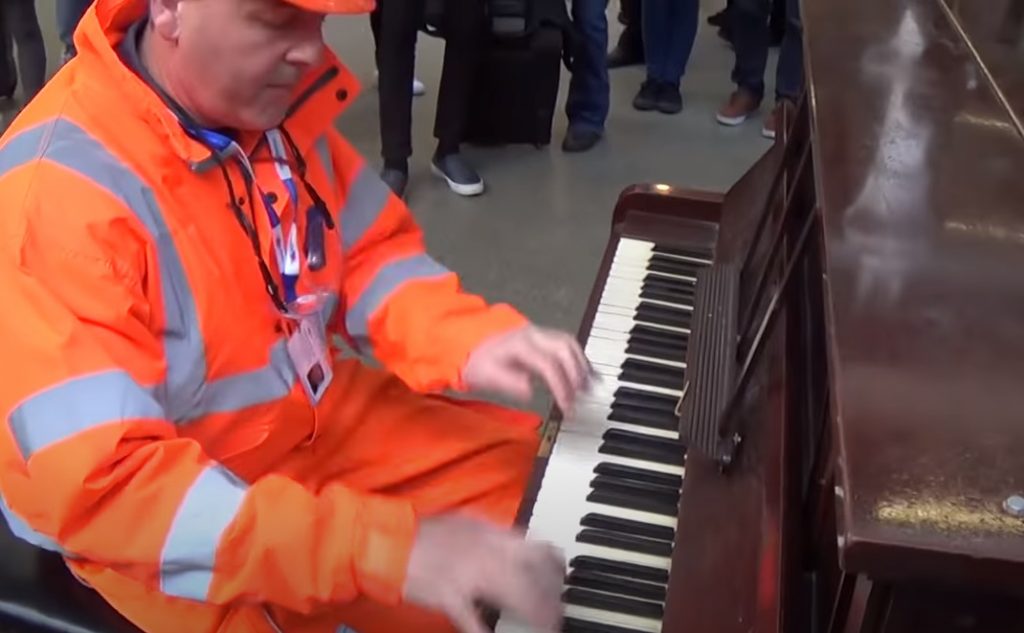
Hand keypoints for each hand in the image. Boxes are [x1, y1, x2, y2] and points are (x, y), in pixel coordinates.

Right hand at [403, 515, 564, 632]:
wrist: (391, 543)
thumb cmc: (427, 535)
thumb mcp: (467, 525)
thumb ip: (494, 537)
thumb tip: (520, 548)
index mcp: (491, 533)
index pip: (537, 547)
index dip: (555, 566)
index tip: (563, 580)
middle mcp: (486, 551)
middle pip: (532, 574)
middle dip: (552, 596)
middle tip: (560, 612)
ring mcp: (468, 574)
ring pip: (513, 596)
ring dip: (534, 614)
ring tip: (547, 628)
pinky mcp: (449, 596)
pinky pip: (473, 620)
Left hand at [462, 325, 589, 414]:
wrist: (466, 342)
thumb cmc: (477, 361)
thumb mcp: (485, 376)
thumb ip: (508, 383)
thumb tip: (530, 391)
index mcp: (519, 345)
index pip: (549, 365)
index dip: (561, 387)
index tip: (568, 407)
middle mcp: (533, 335)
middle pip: (565, 349)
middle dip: (577, 375)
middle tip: (583, 397)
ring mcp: (538, 333)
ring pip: (569, 344)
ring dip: (582, 366)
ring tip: (589, 388)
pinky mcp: (542, 337)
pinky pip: (567, 344)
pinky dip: (579, 359)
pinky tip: (587, 374)